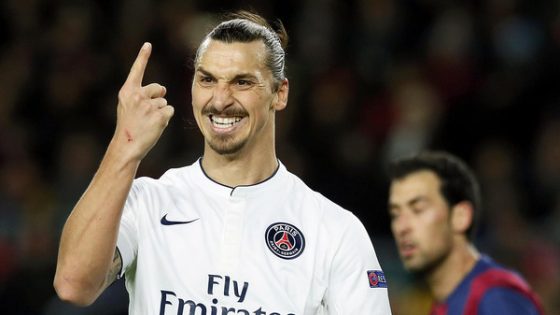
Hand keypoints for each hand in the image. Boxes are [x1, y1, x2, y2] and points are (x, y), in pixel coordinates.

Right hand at [113, 42, 174, 160]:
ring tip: (148, 123)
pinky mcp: (160, 116)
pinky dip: (165, 118)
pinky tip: (155, 126)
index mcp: (127, 92)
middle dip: (158, 98)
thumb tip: (163, 89)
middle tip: (145, 114)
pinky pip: (169, 111)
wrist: (127, 145)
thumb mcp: (128, 107)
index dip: (143, 56)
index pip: (137, 70)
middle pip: (159, 88)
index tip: (148, 44)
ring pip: (164, 102)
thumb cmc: (129, 127)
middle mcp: (137, 96)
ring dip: (160, 112)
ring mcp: (149, 106)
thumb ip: (142, 95)